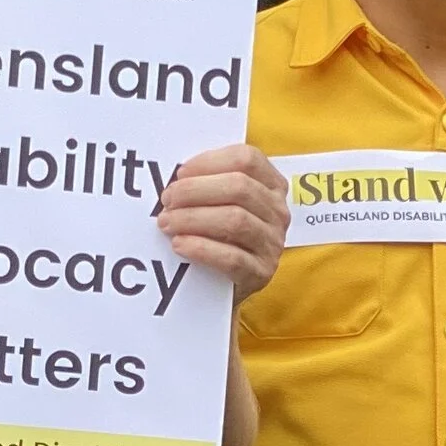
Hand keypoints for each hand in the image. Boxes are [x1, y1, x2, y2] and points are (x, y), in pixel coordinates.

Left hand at [157, 144, 289, 299]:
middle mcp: (278, 212)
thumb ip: (209, 183)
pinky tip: (179, 245)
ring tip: (167, 223)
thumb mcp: (221, 203)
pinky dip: (201, 248)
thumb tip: (179, 176)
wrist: (225, 286)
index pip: (247, 159)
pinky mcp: (261, 273)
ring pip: (235, 220)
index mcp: (272, 186)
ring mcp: (273, 244)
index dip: (210, 161)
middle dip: (195, 190)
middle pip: (240, 187)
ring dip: (193, 218)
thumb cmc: (219, 236)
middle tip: (167, 200)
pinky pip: (232, 258)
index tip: (180, 173)